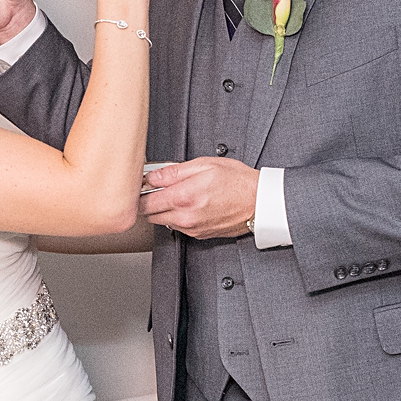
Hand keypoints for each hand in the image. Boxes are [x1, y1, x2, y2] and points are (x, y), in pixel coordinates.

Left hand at [140, 157, 258, 239]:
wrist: (260, 202)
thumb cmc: (238, 181)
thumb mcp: (205, 165)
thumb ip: (174, 171)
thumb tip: (152, 176)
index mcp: (184, 197)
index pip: (145, 201)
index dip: (140, 191)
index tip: (142, 184)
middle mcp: (185, 217)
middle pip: (149, 214)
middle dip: (148, 201)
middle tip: (156, 188)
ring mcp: (191, 228)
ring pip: (161, 222)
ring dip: (162, 210)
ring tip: (175, 195)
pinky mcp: (198, 235)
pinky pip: (177, 227)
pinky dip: (176, 217)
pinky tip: (188, 205)